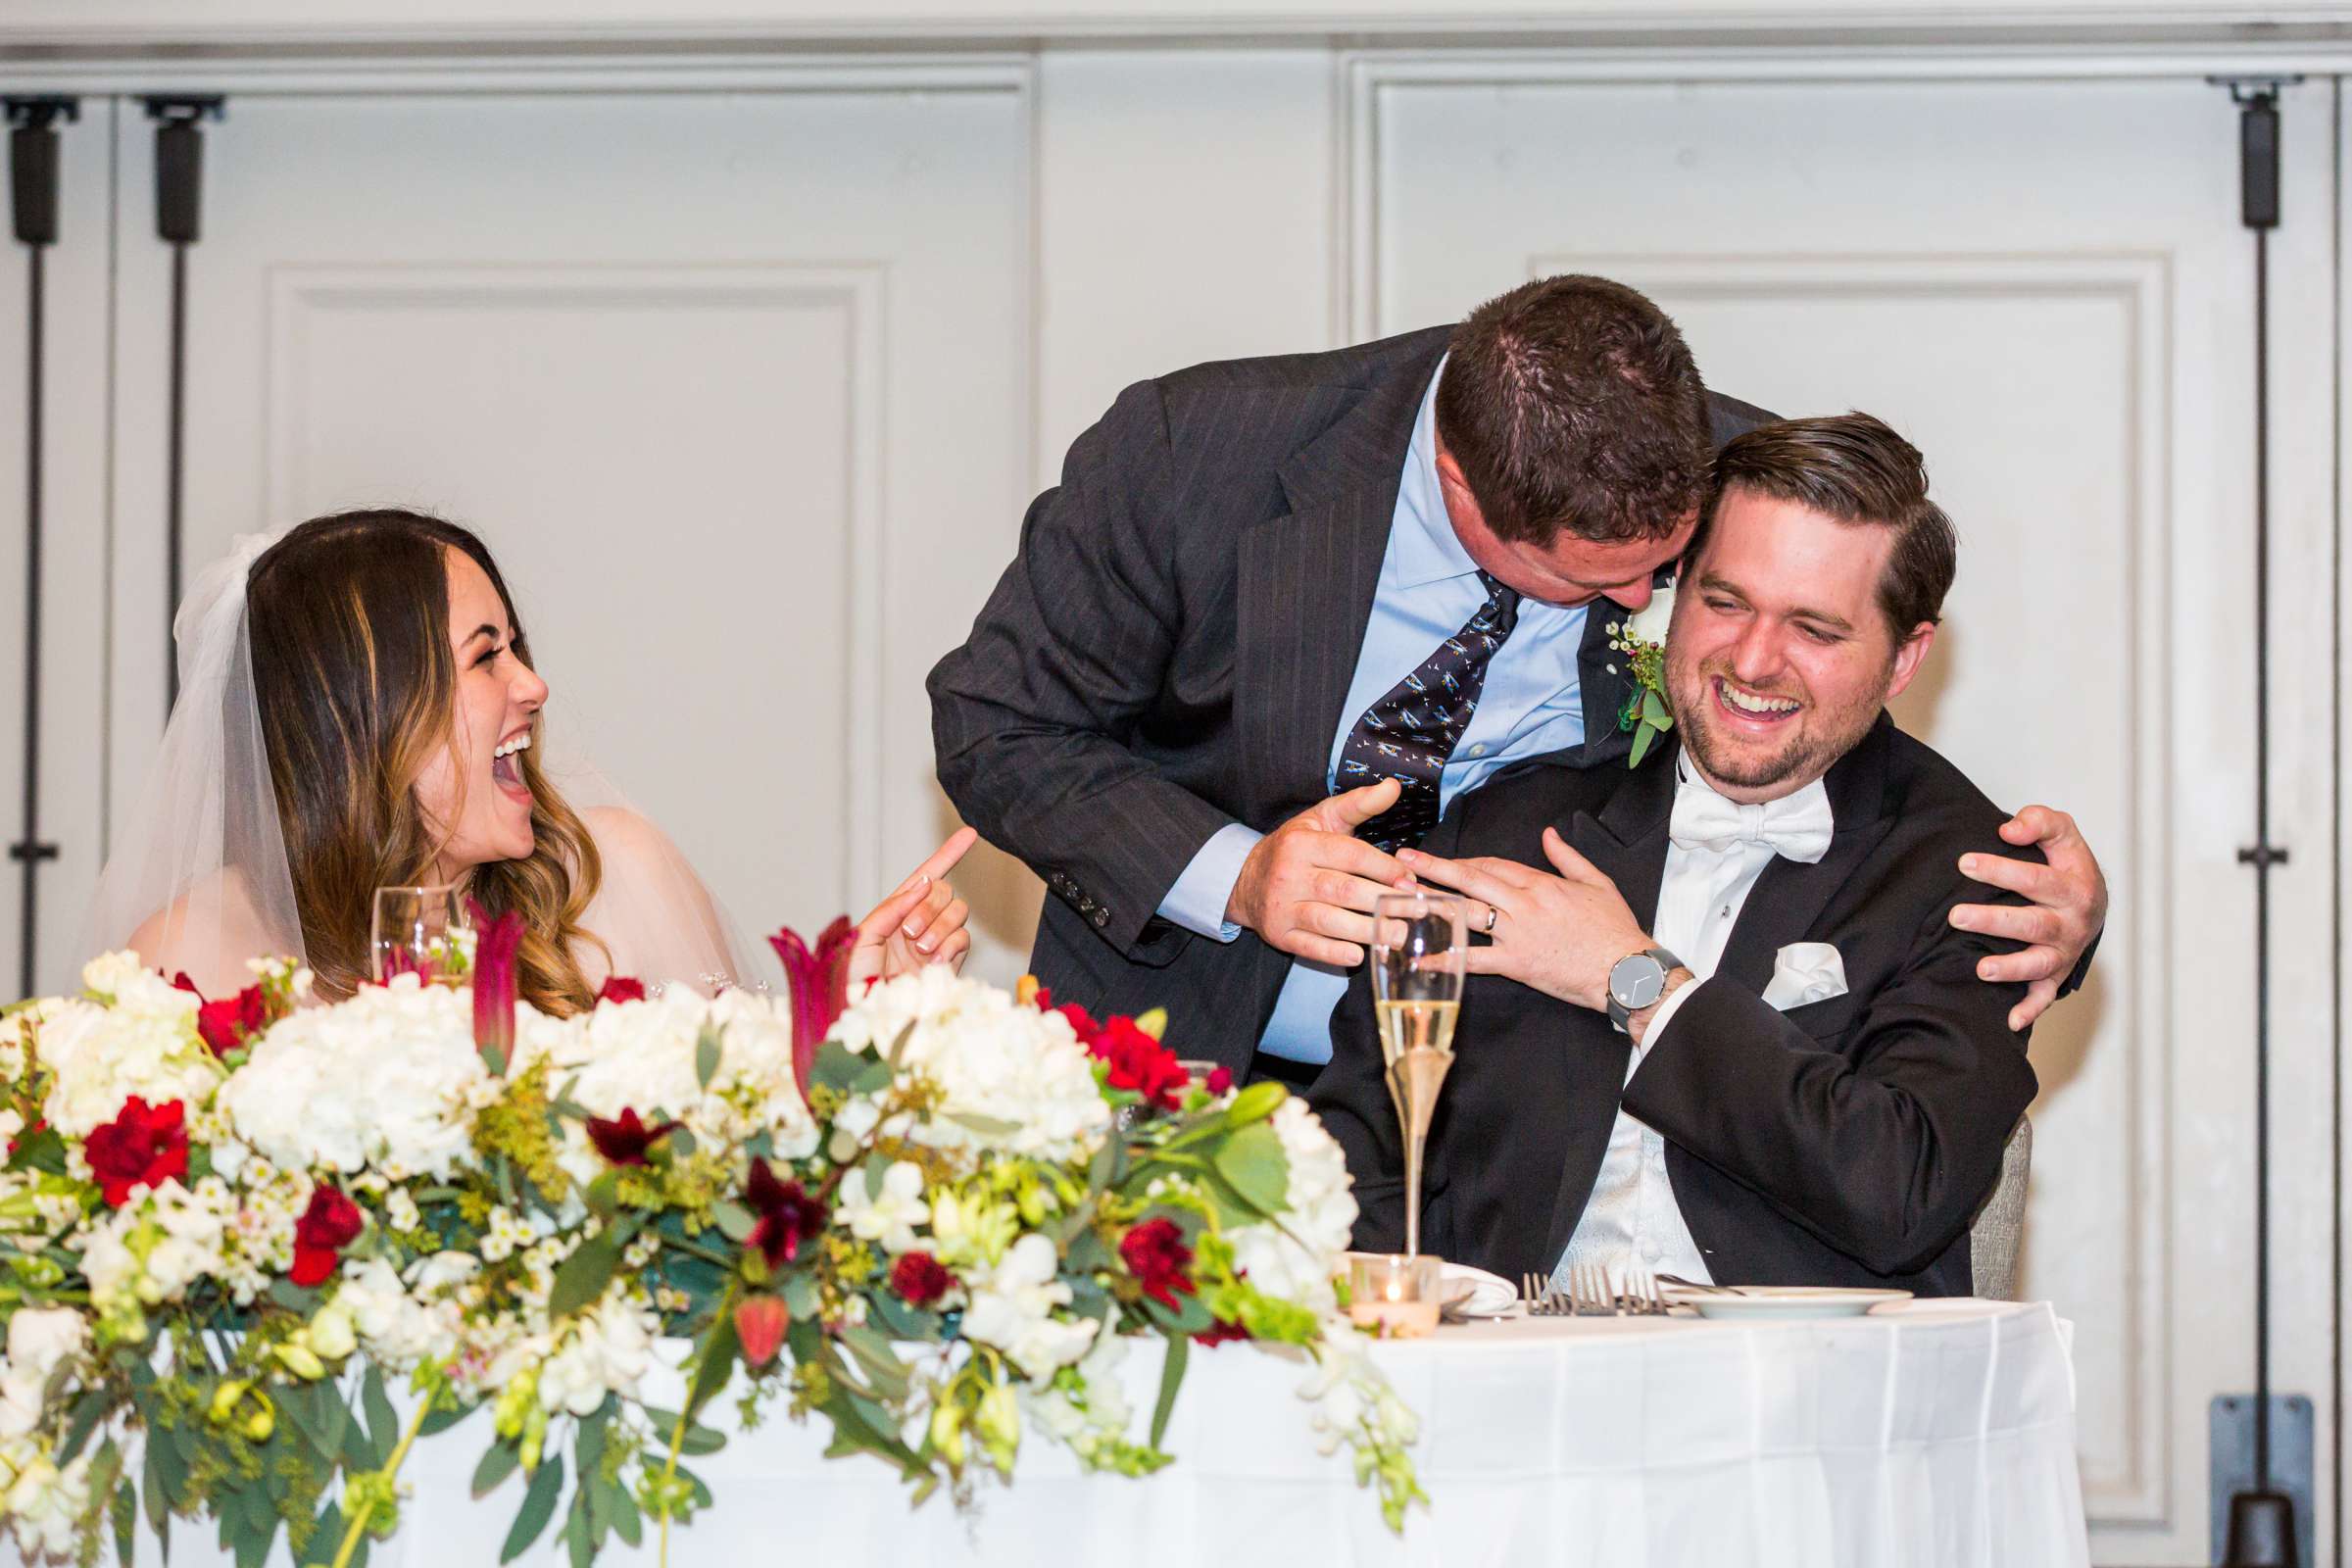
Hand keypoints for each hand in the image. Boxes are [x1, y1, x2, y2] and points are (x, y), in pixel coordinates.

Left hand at [850, 827, 978, 985]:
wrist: (867, 1011)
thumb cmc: (854, 980)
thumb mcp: (862, 936)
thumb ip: (891, 908)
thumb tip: (921, 885)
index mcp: (895, 912)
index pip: (925, 877)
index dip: (947, 855)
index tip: (969, 834)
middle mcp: (918, 923)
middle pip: (943, 891)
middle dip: (929, 906)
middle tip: (909, 932)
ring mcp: (936, 943)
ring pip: (958, 912)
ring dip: (939, 926)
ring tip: (920, 950)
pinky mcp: (949, 963)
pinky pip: (963, 939)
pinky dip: (950, 945)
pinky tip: (933, 962)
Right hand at [1225, 780, 1408, 965]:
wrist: (1247, 881)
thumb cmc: (1296, 847)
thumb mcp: (1323, 818)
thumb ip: (1359, 803)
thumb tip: (1394, 786)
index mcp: (1301, 844)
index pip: (1351, 855)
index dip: (1385, 868)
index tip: (1411, 880)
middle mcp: (1288, 875)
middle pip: (1343, 890)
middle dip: (1384, 901)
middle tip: (1417, 910)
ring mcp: (1282, 908)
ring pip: (1329, 921)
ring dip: (1367, 930)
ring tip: (1398, 934)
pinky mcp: (1279, 935)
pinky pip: (1310, 946)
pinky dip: (1335, 953)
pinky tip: (1359, 953)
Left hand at [1397, 827, 1650, 1010]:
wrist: (1626, 970)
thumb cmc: (1615, 929)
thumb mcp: (1598, 882)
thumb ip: (1568, 857)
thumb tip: (1548, 834)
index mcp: (1541, 883)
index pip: (1494, 864)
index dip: (1466, 861)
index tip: (1445, 861)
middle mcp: (1524, 903)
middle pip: (1471, 879)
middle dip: (1435, 867)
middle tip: (1403, 860)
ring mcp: (1517, 933)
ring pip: (1467, 912)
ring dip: (1433, 903)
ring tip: (1402, 897)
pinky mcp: (1516, 963)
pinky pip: (1474, 959)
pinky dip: (1447, 957)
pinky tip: (1421, 956)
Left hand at [1950, 805, 2107, 1031]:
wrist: (2094, 903)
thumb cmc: (2068, 866)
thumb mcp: (2063, 834)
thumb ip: (2040, 822)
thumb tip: (2008, 830)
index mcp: (2074, 888)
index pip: (2034, 879)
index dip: (1999, 870)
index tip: (1964, 863)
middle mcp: (2071, 924)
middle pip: (2032, 924)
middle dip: (1993, 921)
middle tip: (1956, 915)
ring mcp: (2064, 952)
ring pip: (2037, 964)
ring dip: (2010, 969)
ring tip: (1981, 969)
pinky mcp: (2056, 974)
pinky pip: (2044, 996)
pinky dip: (2030, 1010)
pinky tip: (2010, 1021)